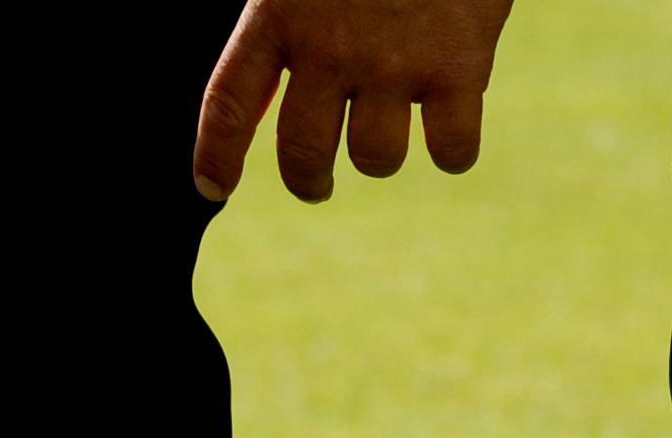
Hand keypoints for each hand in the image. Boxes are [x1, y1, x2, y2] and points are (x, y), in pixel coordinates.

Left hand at [193, 0, 512, 203]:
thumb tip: (271, 91)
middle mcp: (328, 47)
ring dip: (379, 158)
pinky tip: (449, 138)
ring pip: (375, 157)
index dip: (216, 156)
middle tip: (316, 185)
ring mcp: (392, 60)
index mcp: (278, 14)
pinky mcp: (458, 65)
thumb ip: (286, 21)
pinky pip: (451, 148)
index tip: (213, 187)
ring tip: (387, 134)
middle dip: (307, 180)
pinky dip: (453, 154)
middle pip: (303, 152)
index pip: (228, 106)